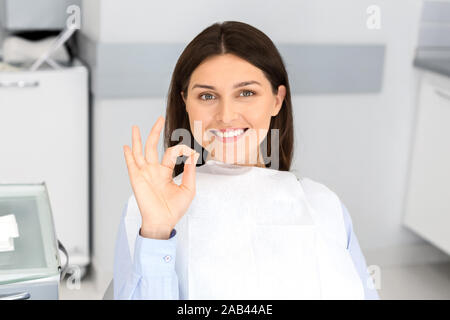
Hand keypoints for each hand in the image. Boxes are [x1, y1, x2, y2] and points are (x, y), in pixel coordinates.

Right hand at [123, 116, 199, 238]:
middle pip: (153, 146)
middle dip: (156, 132)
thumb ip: (190, 172)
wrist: (163, 222)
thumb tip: (192, 156)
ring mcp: (145, 173)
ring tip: (135, 127)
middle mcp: (154, 170)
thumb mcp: (188, 189)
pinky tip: (127, 146)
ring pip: (140, 152)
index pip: (171, 153)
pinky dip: (128, 155)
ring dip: (137, 139)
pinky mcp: (137, 179)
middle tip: (159, 119)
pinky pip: (131, 164)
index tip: (191, 153)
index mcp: (166, 172)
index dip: (182, 150)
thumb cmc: (175, 209)